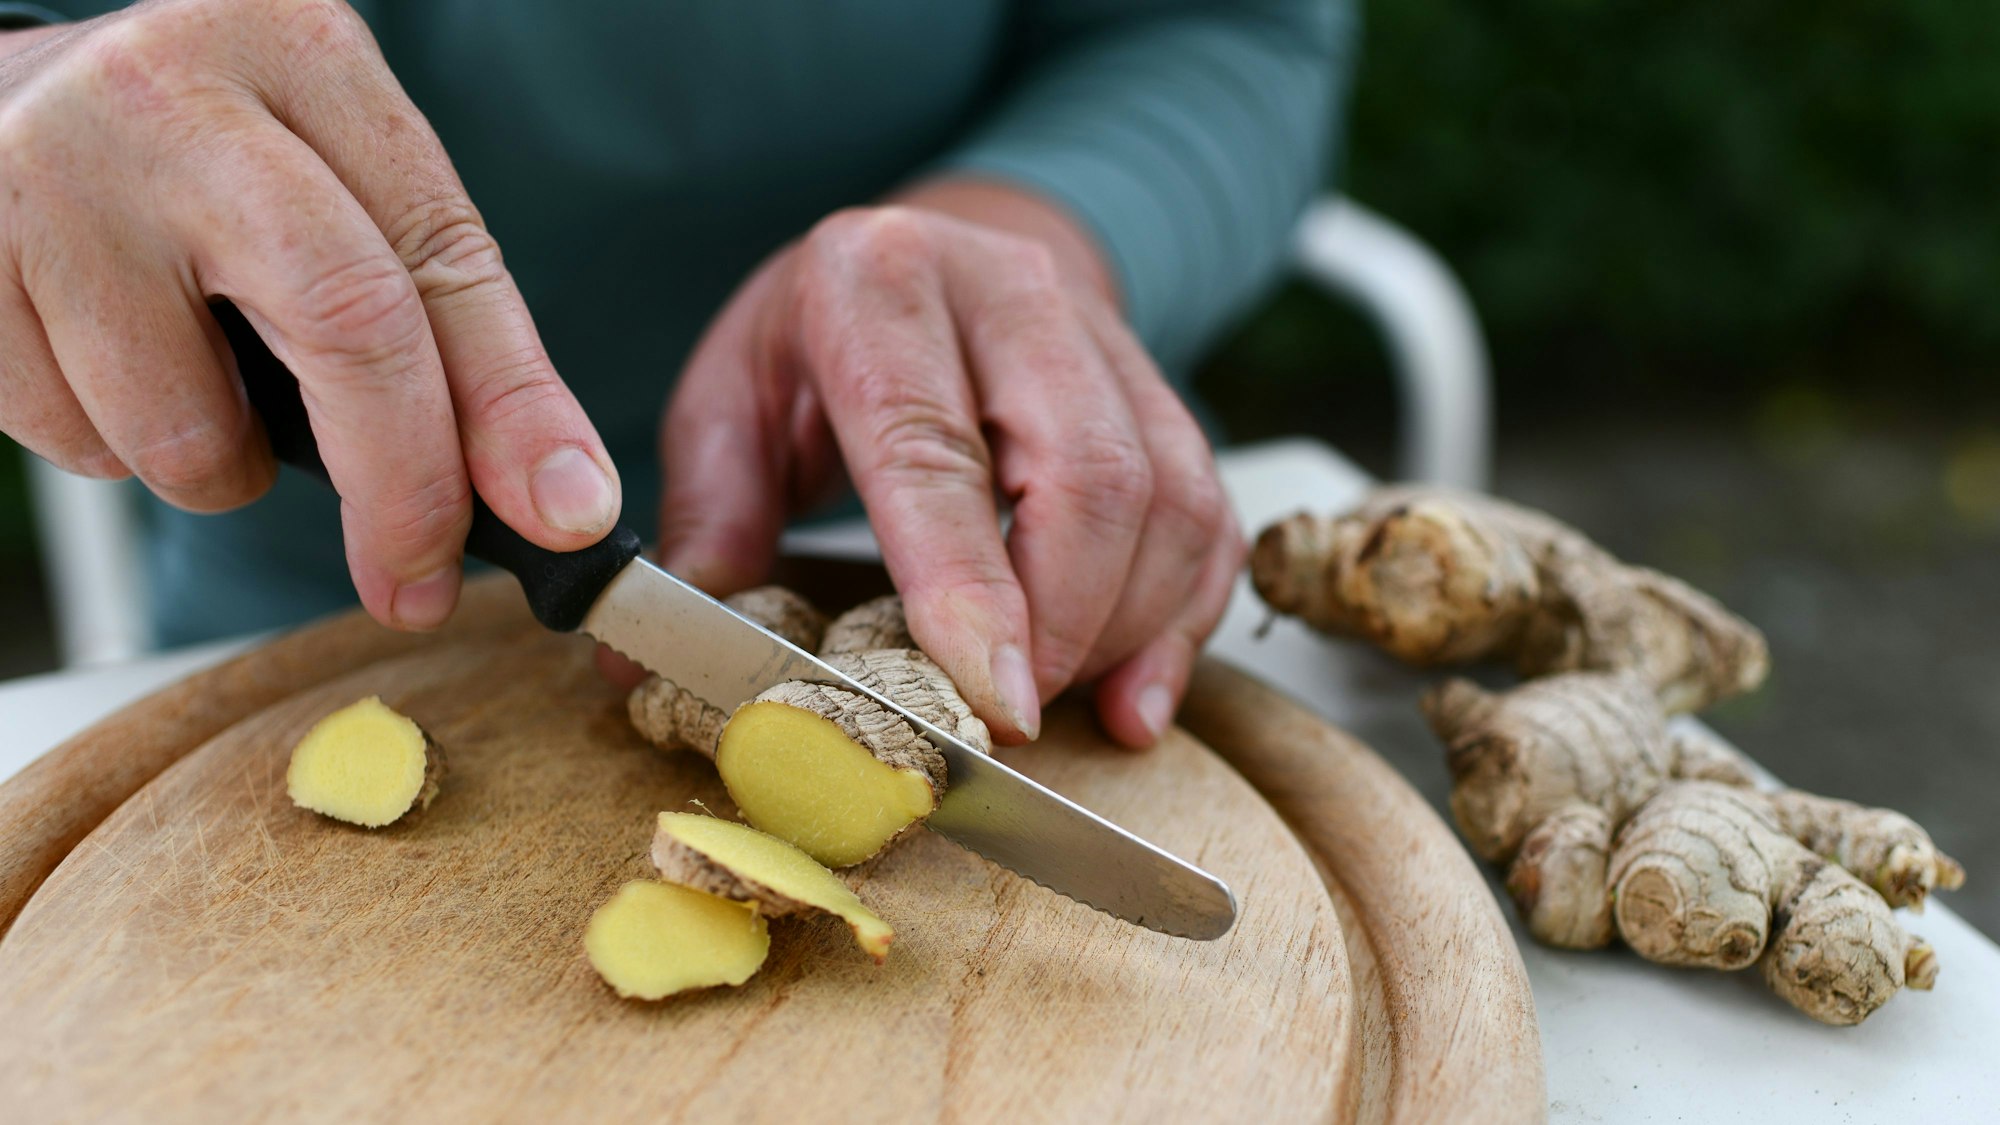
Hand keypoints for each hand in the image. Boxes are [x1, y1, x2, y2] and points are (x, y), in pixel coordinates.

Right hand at [0, 0, 618, 629]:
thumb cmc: (200, 164)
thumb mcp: (337, 194)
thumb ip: (452, 332)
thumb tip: (558, 501)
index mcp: (301, 58)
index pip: (438, 261)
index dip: (513, 411)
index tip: (563, 518)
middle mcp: (175, 98)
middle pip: (345, 325)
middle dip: (403, 488)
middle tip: (415, 577)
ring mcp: (50, 178)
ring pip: (188, 429)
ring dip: (224, 465)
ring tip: (198, 377)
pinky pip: (79, 444)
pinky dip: (116, 445)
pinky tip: (104, 357)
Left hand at [652, 183, 1244, 747]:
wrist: (940, 247)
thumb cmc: (820, 340)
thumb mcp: (731, 401)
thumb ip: (708, 522)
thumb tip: (637, 667)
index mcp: (877, 284)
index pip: (934, 446)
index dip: (970, 584)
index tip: (988, 699)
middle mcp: (1010, 294)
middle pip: (1090, 474)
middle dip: (1064, 624)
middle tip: (1009, 721)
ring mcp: (1104, 336)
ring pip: (1168, 498)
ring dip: (1127, 629)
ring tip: (1062, 709)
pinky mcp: (1163, 391)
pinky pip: (1209, 514)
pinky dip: (1182, 620)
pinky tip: (1133, 693)